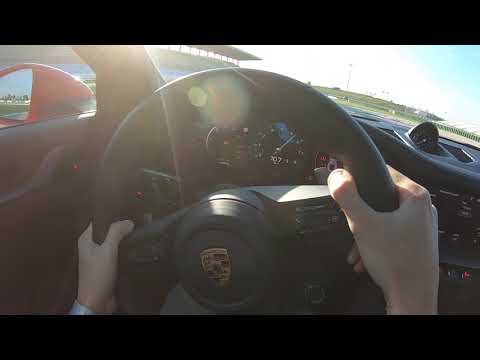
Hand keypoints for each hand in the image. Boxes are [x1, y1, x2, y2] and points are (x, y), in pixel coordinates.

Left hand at [77, 220, 133, 313]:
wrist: (98, 301)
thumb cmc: (98, 275)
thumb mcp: (107, 251)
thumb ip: (116, 233)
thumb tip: (129, 221)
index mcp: (86, 239)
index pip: (97, 219)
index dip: (110, 214)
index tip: (126, 209)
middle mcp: (91, 245)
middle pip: (106, 230)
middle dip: (119, 225)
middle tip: (136, 219)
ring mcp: (99, 256)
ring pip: (113, 241)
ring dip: (123, 237)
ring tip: (138, 230)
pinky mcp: (107, 265)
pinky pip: (117, 251)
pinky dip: (125, 248)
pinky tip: (135, 245)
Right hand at [326, 166, 438, 313]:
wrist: (411, 297)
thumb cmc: (395, 260)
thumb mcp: (363, 223)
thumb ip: (347, 197)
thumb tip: (337, 176)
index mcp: (416, 196)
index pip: (384, 173)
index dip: (362, 180)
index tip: (347, 190)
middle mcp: (424, 209)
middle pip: (382, 200)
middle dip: (361, 215)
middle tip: (351, 226)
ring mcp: (423, 228)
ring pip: (385, 220)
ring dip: (366, 233)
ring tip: (356, 250)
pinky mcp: (419, 244)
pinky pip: (392, 235)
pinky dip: (376, 244)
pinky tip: (364, 258)